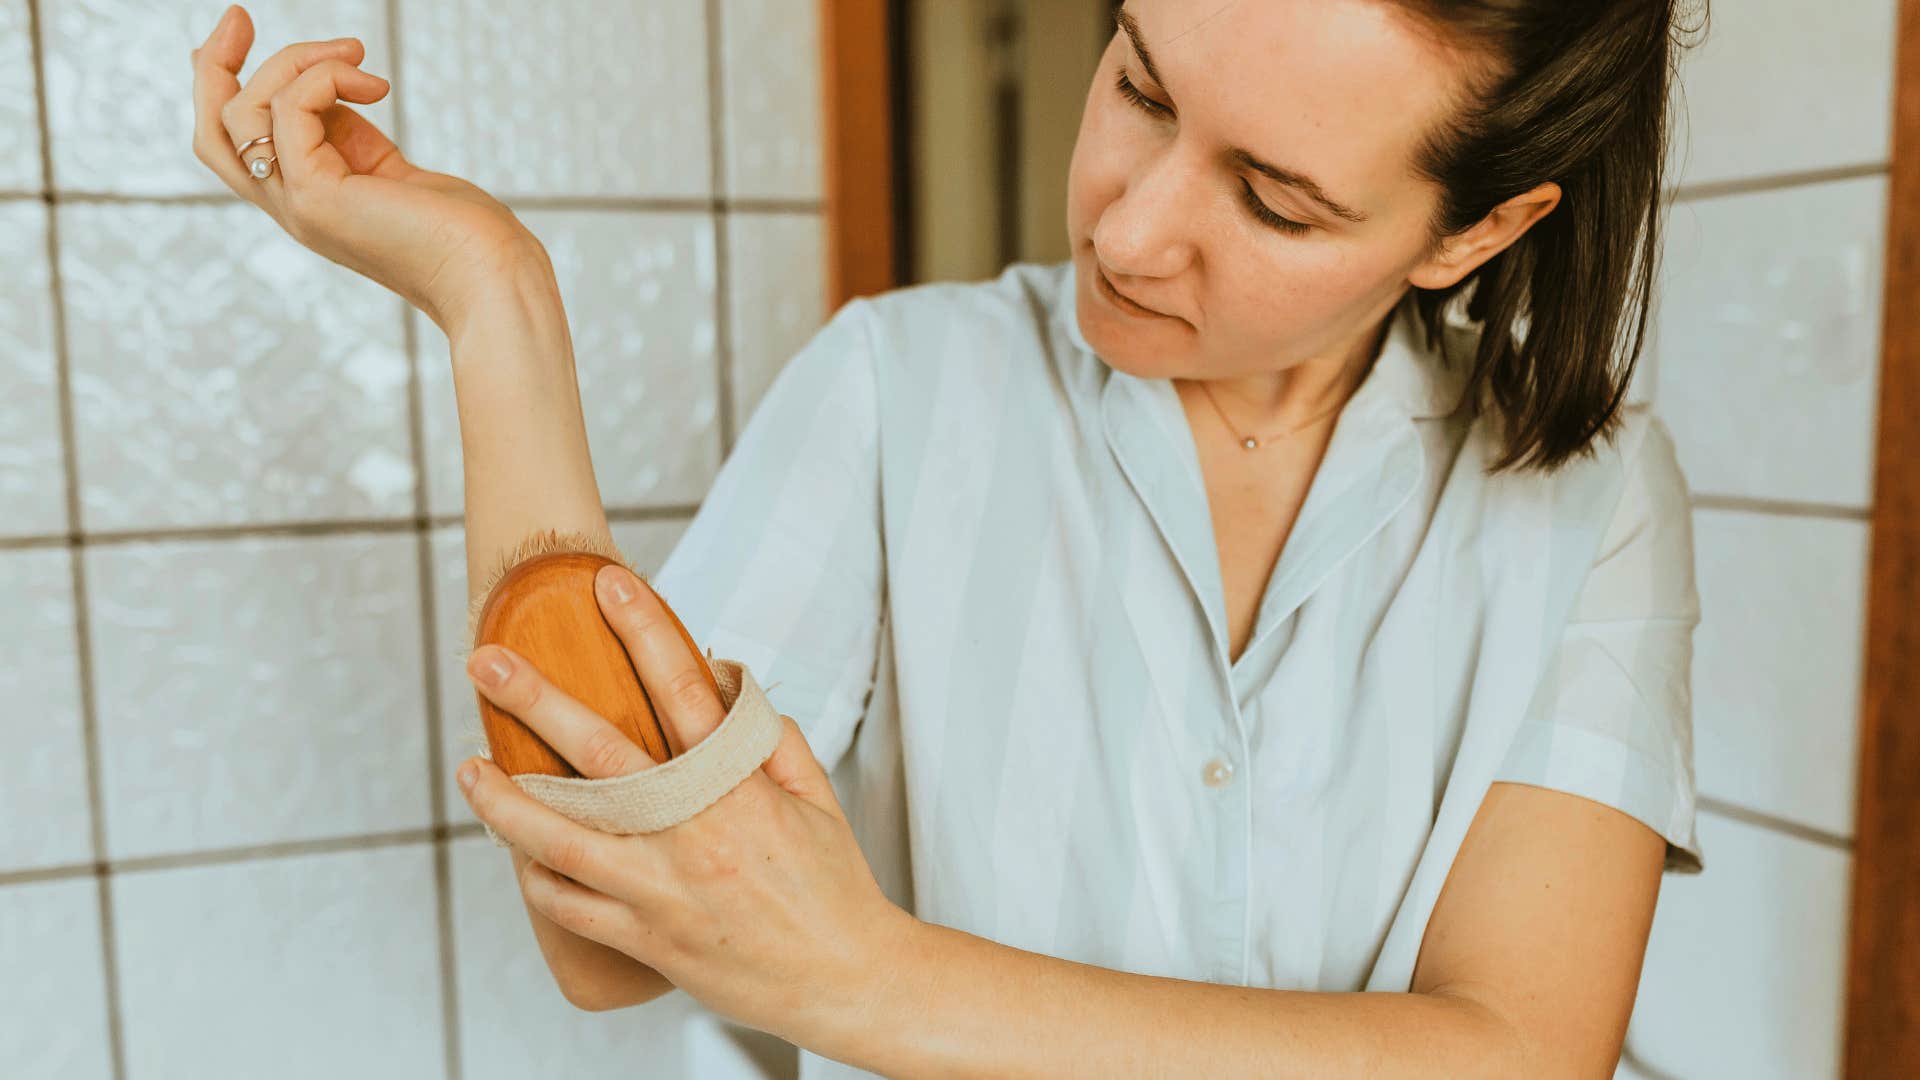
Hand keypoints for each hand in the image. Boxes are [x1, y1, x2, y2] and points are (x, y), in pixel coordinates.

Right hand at [189, 4, 540, 333]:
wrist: (490, 275)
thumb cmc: (462, 232)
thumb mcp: (392, 171)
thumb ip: (353, 138)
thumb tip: (338, 85)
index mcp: (306, 201)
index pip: (232, 144)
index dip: (222, 85)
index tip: (242, 33)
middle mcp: (292, 207)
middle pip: (214, 129)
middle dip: (214, 64)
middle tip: (240, 16)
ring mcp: (298, 205)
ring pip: (246, 111)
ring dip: (299, 61)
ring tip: (358, 57)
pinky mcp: (317, 196)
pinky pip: (291, 109)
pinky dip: (326, 78)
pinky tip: (375, 86)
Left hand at [456, 563, 917, 1044]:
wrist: (844, 982)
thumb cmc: (834, 889)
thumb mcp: (818, 798)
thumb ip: (769, 737)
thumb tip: (724, 683)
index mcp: (739, 791)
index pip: (683, 692)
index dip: (645, 631)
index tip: (610, 584)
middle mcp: (692, 835)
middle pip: (600, 755)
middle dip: (536, 701)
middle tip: (486, 661)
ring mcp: (661, 891)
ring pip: (561, 840)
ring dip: (505, 800)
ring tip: (469, 766)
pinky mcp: (644, 940)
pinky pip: (569, 906)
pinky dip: (536, 875)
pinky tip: (514, 848)